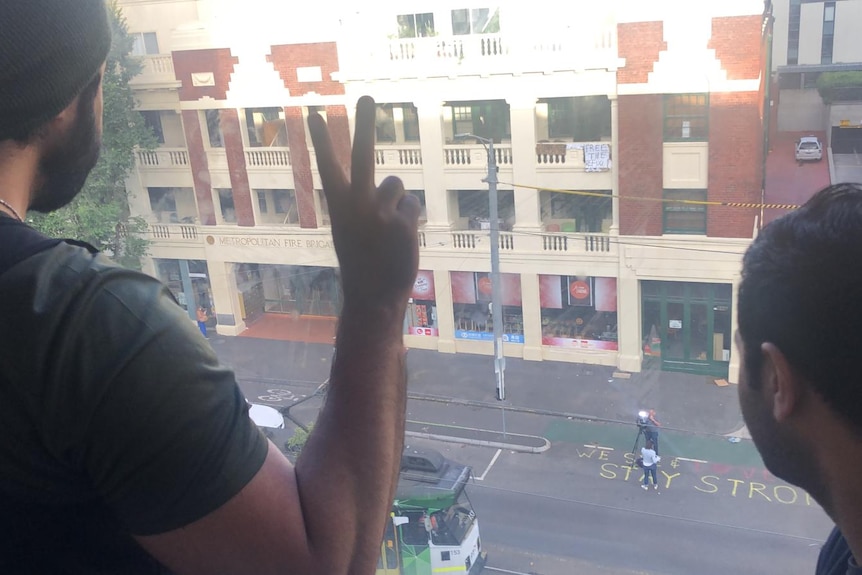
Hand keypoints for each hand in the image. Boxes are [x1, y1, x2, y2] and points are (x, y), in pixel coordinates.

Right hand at [308, 96, 419, 309]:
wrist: (372, 298)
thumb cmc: (362, 262)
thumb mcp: (352, 230)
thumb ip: (366, 204)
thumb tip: (394, 187)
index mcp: (338, 207)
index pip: (328, 166)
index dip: (320, 139)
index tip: (313, 112)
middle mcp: (357, 205)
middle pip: (362, 156)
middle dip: (364, 124)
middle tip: (366, 96)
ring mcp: (380, 213)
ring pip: (397, 186)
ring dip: (397, 203)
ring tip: (388, 231)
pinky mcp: (403, 223)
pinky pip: (412, 206)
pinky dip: (410, 221)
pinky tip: (400, 242)